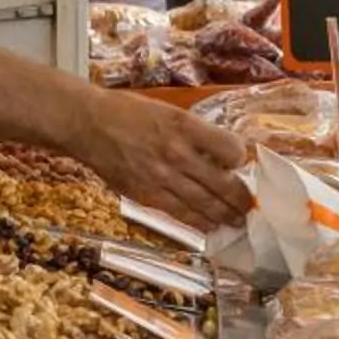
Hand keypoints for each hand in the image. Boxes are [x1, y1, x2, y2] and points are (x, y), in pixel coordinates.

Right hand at [74, 90, 252, 229]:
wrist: (88, 124)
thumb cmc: (129, 112)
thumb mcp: (169, 111)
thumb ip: (195, 133)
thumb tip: (222, 155)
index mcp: (185, 125)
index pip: (230, 149)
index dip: (240, 158)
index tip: (241, 163)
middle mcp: (177, 153)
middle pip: (222, 183)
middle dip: (241, 199)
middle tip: (250, 206)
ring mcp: (161, 177)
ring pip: (204, 204)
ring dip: (225, 215)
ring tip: (237, 222)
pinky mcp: (146, 196)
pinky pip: (179, 214)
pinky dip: (198, 223)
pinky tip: (210, 226)